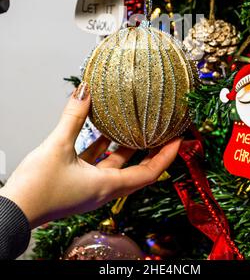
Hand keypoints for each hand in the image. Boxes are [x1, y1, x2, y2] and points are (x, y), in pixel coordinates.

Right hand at [0, 83, 180, 228]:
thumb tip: (85, 91)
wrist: (12, 212)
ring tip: (135, 125)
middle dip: (151, 151)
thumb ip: (73, 117)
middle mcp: (103, 189)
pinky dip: (102, 147)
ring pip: (116, 165)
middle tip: (162, 131)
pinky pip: (97, 163)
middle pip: (137, 170)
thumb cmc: (37, 189)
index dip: (166, 156)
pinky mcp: (77, 184)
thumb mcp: (58, 146)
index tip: (178, 139)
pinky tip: (100, 130)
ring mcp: (90, 187)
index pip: (149, 173)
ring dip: (126, 147)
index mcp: (107, 186)